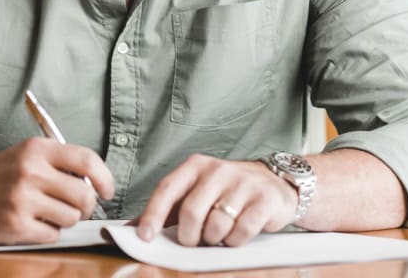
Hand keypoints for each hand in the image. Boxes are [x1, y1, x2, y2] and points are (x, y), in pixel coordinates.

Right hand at [0, 137, 114, 244]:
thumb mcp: (27, 155)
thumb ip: (59, 163)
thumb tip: (96, 182)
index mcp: (38, 150)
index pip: (87, 160)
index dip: (105, 178)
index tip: (107, 191)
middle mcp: (31, 172)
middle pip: (83, 195)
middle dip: (86, 207)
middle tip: (77, 208)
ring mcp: (22, 199)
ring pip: (71, 218)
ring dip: (65, 220)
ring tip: (48, 213)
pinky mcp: (15, 225)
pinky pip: (52, 235)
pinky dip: (48, 232)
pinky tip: (33, 223)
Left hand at [135, 154, 296, 246]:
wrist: (274, 182)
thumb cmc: (227, 191)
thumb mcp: (196, 192)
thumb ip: (167, 209)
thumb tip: (133, 229)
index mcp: (195, 166)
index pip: (167, 189)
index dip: (153, 215)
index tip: (145, 237)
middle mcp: (218, 170)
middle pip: (191, 212)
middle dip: (188, 236)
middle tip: (193, 241)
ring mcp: (243, 183)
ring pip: (216, 225)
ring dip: (214, 239)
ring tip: (218, 234)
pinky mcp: (264, 199)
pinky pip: (241, 231)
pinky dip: (234, 241)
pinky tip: (236, 234)